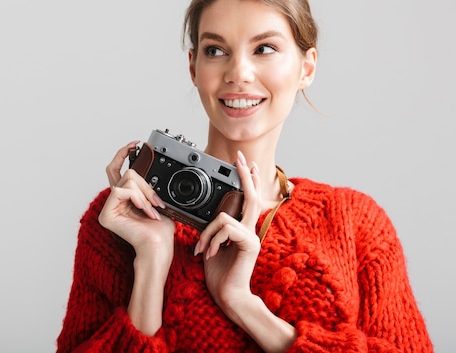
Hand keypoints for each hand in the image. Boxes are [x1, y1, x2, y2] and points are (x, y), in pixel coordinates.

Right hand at [101, 141, 175, 335]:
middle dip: (145, 183)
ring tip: (153, 209)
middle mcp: (113, 202)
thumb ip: (148, 186)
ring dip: (145, 193)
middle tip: (156, 200)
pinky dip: (138, 198)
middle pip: (125, 173)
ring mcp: (108, 209)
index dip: (123, 154)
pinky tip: (145, 210)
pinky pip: (122, 191)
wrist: (159, 247)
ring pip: (127, 181)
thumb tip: (149, 166)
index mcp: (123, 198)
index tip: (136, 144)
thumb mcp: (156, 200)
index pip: (116, 169)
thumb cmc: (160, 230)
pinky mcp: (106, 215)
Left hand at [194, 150, 261, 310]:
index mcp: (242, 229)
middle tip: (241, 159)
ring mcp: (252, 236)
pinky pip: (226, 229)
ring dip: (208, 234)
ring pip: (225, 218)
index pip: (248, 199)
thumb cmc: (219, 273)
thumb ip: (214, 229)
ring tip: (203, 250)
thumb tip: (209, 216)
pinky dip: (213, 240)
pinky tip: (210, 253)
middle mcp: (250, 230)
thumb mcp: (212, 245)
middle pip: (251, 196)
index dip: (249, 181)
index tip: (248, 165)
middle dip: (245, 176)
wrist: (227, 295)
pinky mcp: (249, 244)